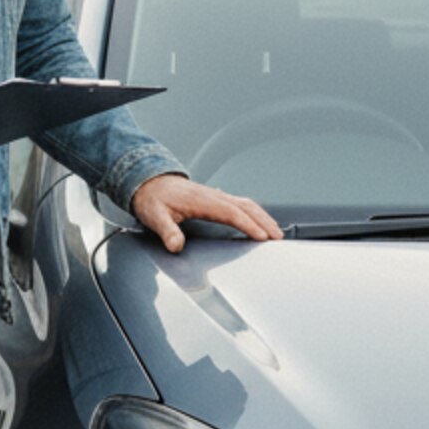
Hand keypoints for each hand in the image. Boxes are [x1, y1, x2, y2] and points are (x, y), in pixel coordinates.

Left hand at [131, 172, 283, 251]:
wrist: (149, 183)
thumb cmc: (153, 200)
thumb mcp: (155, 217)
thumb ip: (167, 231)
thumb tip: (176, 246)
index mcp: (202, 200)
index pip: (231, 213)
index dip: (248, 225)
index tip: (261, 237)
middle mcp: (213, 196)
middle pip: (246, 207)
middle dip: (264, 222)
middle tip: (278, 238)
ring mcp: (216, 196)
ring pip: (247, 204)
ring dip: (263, 217)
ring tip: (276, 232)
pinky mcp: (216, 199)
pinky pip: (241, 204)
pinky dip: (255, 213)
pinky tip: (260, 222)